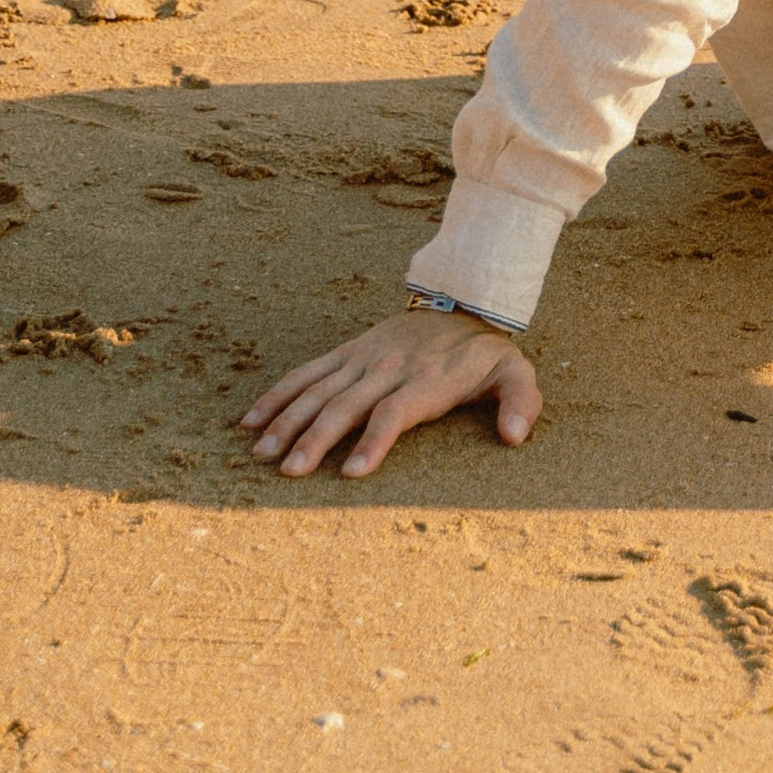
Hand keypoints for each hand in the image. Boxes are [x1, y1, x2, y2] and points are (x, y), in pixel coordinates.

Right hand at [243, 306, 540, 480]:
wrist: (463, 299)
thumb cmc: (485, 352)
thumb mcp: (515, 372)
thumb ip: (522, 401)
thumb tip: (516, 436)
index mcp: (425, 381)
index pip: (394, 413)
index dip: (373, 441)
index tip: (350, 472)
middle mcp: (388, 369)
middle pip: (346, 405)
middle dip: (315, 439)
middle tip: (289, 472)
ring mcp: (363, 359)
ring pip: (318, 390)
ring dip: (288, 420)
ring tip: (262, 452)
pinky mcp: (347, 352)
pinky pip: (307, 372)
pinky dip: (278, 394)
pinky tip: (251, 419)